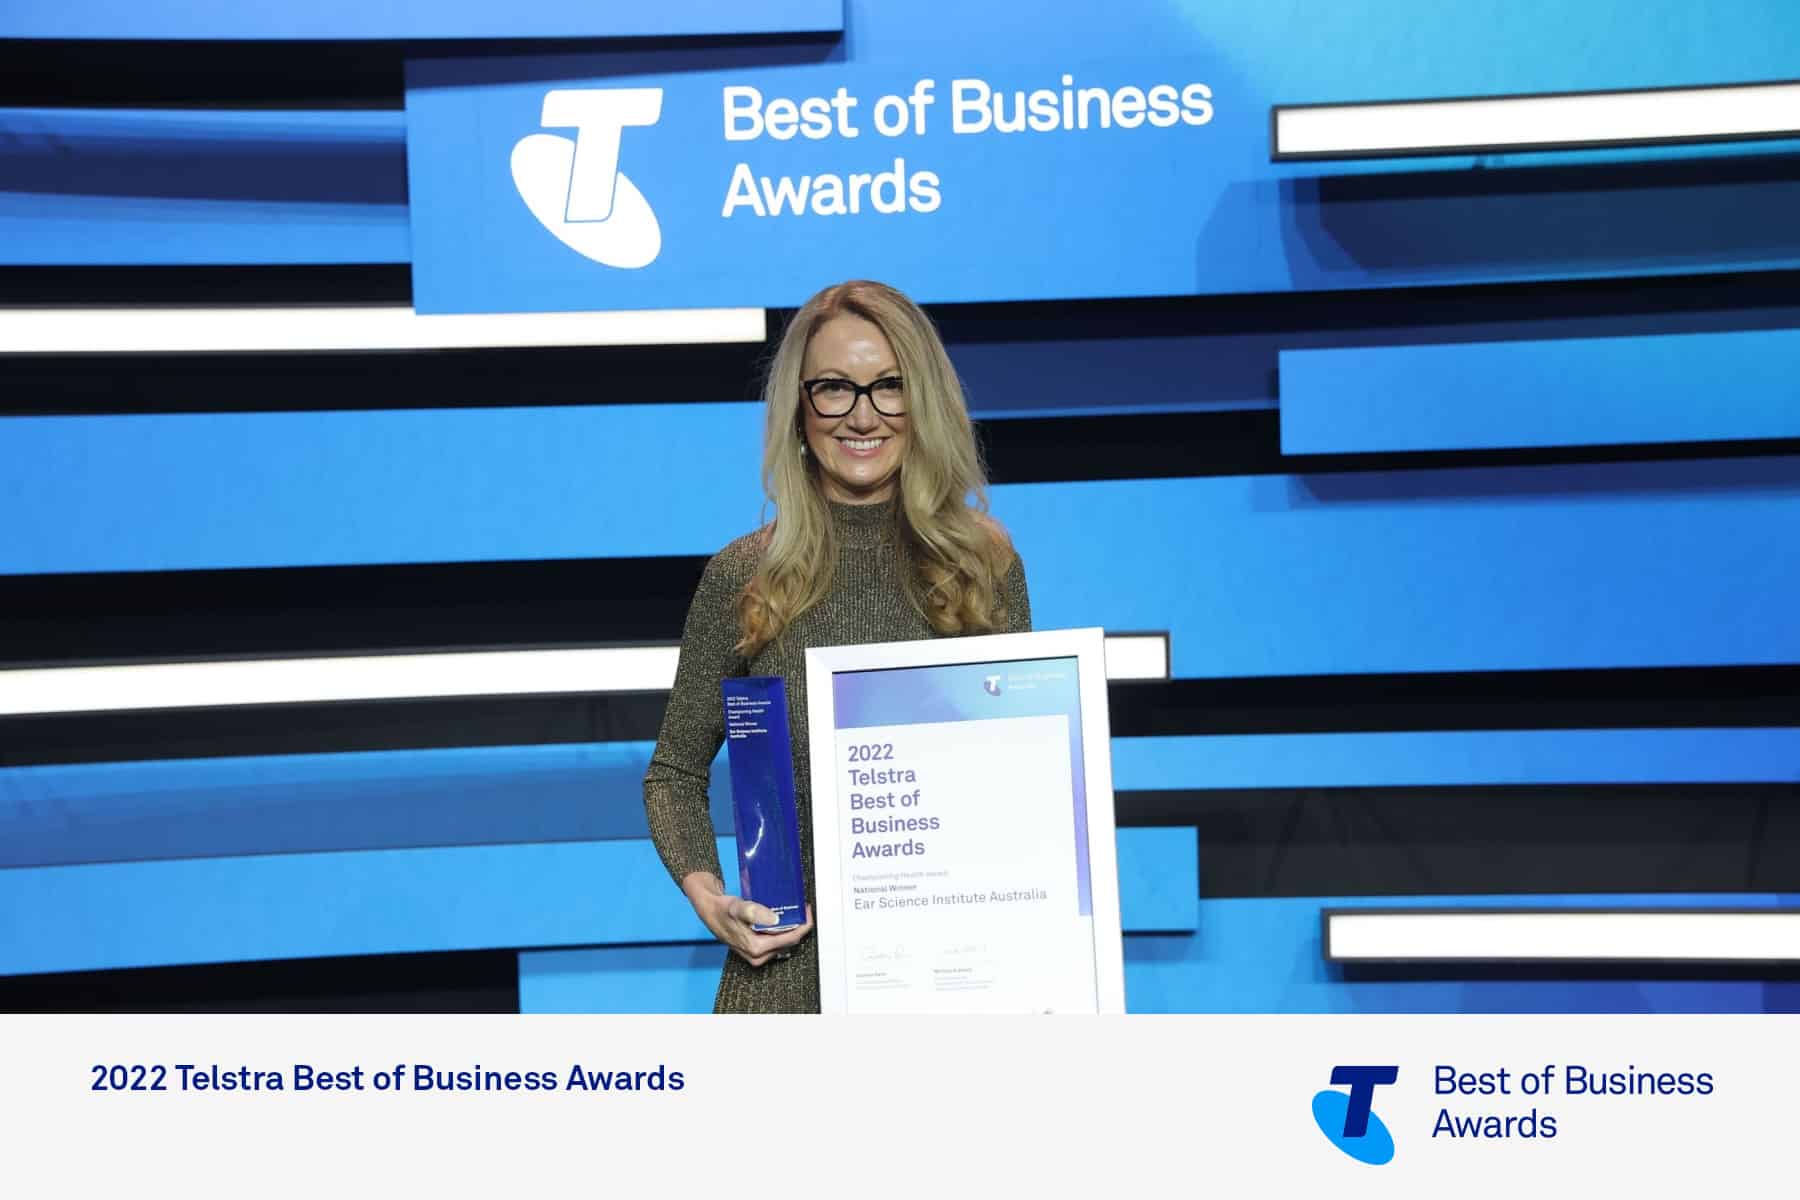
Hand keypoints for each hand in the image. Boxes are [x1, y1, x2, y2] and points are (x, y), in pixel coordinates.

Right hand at [681, 873, 812, 967]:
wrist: (709, 910)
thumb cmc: (722, 910)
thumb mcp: (738, 908)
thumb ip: (755, 912)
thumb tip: (774, 918)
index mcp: (756, 948)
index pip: (789, 939)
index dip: (802, 925)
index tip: (807, 912)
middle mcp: (757, 955)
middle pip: (789, 942)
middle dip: (798, 926)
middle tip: (803, 910)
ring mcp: (757, 953)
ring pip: (783, 942)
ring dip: (791, 928)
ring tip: (795, 913)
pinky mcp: (755, 949)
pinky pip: (776, 941)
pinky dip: (782, 930)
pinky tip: (782, 920)